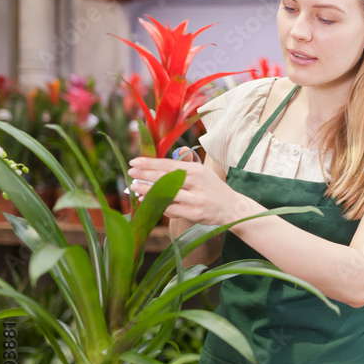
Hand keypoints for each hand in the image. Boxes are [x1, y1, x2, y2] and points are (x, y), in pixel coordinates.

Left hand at [126, 151, 257, 226]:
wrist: (232, 208)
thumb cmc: (213, 189)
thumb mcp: (204, 172)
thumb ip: (188, 164)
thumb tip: (179, 151)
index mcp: (197, 170)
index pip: (169, 164)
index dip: (150, 163)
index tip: (135, 162)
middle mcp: (196, 183)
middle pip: (165, 177)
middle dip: (145, 175)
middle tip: (130, 173)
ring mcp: (196, 198)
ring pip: (166, 194)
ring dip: (147, 191)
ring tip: (135, 188)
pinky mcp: (194, 213)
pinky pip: (171, 209)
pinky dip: (159, 205)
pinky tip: (149, 202)